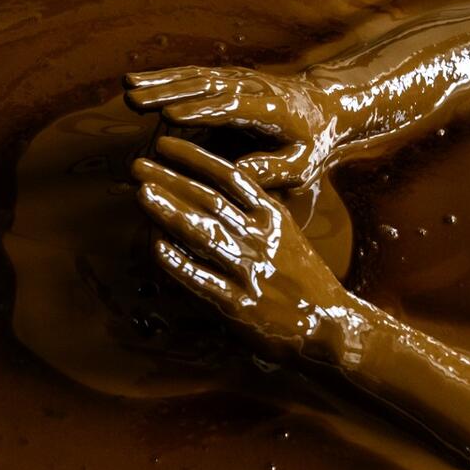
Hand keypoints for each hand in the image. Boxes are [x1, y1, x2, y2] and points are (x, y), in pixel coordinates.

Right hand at [126, 67, 333, 188]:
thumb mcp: (303, 164)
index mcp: (272, 109)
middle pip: (207, 87)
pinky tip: (135, 83)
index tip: (169, 119)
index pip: (233, 107)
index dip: (201, 112)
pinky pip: (192, 77)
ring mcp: (237, 79)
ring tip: (127, 91)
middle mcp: (252, 87)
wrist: (323, 107)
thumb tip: (237, 173)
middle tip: (136, 104)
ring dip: (160, 83)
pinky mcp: (226, 79)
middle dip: (170, 94)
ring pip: (195, 77)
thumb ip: (273, 168)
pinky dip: (164, 78)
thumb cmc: (312, 143)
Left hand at [132, 136, 352, 356]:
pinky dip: (178, 263)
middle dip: (171, 180)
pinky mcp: (240, 306)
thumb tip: (210, 192)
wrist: (331, 326)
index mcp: (274, 217)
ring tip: (142, 194)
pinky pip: (202, 280)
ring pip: (204, 234)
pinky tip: (156, 247)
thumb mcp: (287, 236)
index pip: (230, 177)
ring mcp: (250, 272)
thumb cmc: (304, 281)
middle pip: (209, 201)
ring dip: (170, 212)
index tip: (166, 143)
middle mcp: (261, 239)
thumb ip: (255, 214)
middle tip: (138, 165)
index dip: (194, 158)